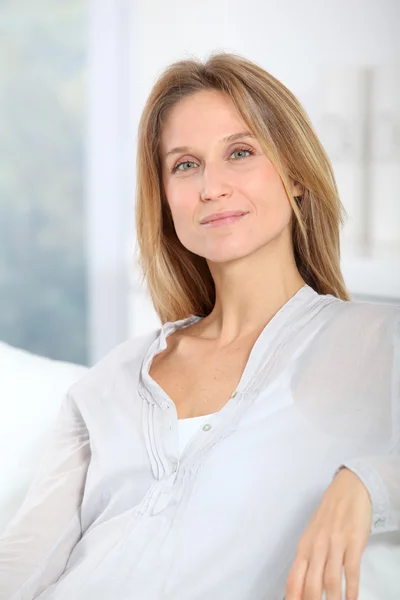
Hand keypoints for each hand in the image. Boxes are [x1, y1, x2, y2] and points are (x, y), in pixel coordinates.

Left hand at [285, 467, 371, 599]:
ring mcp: (335, 544)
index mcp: (304, 546)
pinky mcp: (353, 542)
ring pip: (330, 580)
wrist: (348, 489)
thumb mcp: (313, 536)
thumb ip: (307, 560)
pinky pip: (351, 570)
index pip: (294, 579)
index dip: (293, 598)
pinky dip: (351, 589)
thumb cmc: (329, 515)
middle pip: (311, 584)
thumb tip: (300, 587)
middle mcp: (317, 546)